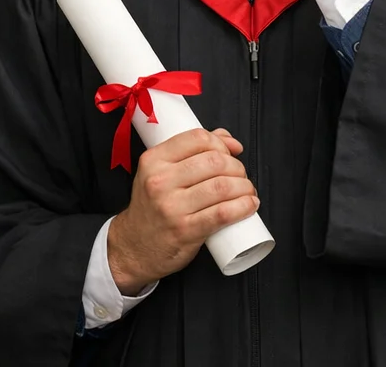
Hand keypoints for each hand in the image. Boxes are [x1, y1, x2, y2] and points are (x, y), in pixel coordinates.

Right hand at [106, 128, 257, 295]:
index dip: (221, 143)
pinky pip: (222, 213)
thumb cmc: (152, 207)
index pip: (197, 138)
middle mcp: (160, 181)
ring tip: (247, 191)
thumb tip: (228, 139)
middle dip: (237, 166)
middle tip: (241, 176)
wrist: (135, 247)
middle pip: (214, 161)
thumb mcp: (160, 172)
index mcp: (153, 160)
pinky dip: (243, 207)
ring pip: (221, 186)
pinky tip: (250, 205)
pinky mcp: (185, 231)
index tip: (230, 153)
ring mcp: (172, 207)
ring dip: (244, 186)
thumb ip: (190, 151)